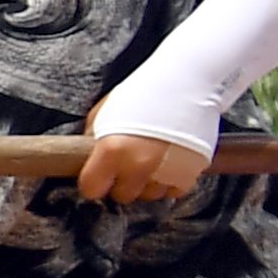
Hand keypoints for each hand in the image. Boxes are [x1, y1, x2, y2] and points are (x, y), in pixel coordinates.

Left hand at [77, 103, 211, 204]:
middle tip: (127, 163)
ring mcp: (166, 171)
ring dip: (147, 182)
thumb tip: (86, 158)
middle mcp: (138, 165)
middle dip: (121, 182)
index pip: (92, 189)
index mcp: (112, 150)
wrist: (187, 82)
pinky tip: (168, 162)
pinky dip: (170, 181)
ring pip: (149, 195)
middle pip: (122, 195)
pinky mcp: (190, 173)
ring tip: (151, 158)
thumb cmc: (144, 93)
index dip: (93, 183)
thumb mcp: (105, 112)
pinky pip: (173, 191)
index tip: (97, 178)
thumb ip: (93, 139)